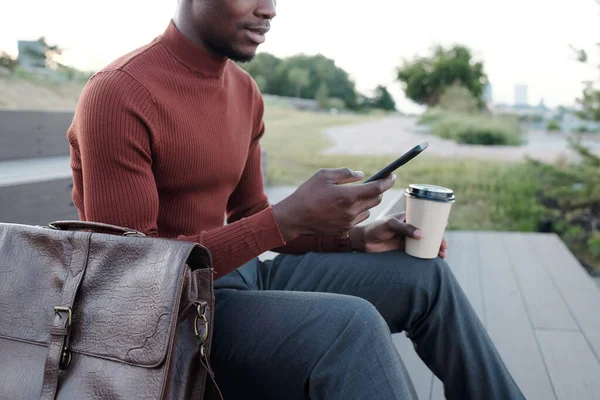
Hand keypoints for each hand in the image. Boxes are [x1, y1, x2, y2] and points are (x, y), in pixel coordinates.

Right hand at [272, 168, 394, 240]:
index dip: (387, 181)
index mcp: (347, 196)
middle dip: (378, 190)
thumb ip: (345, 174)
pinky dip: (358, 211)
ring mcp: (348, 223)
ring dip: (367, 202)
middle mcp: (351, 211)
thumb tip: (361, 175)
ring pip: (369, 210)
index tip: (392, 175)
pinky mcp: (344, 230)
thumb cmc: (307, 193)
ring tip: (355, 195)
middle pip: (376, 200)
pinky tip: (346, 206)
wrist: (294, 218)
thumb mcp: (323, 175)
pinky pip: (359, 218)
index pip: (376, 188)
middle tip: (374, 183)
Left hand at [348, 212, 448, 257]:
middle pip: (428, 232)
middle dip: (439, 239)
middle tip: (445, 247)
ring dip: (434, 248)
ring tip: (442, 255)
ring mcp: (407, 238)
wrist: (363, 241)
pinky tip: (433, 259)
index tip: (444, 229)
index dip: (436, 224)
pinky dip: (426, 255)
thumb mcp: (390, 225)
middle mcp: (409, 227)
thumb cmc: (375, 228)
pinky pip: (418, 252)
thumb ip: (405, 228)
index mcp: (408, 217)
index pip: (425, 219)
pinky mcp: (403, 249)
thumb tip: (422, 234)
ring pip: (425, 243)